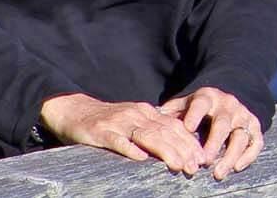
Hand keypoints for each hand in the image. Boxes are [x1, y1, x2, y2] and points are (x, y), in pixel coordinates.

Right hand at [38, 92, 203, 174]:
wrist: (75, 110)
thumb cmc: (108, 121)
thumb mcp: (134, 121)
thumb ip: (153, 130)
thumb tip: (178, 147)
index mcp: (146, 111)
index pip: (174, 126)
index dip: (189, 142)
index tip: (202, 157)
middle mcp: (136, 114)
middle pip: (165, 131)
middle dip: (182, 149)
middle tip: (195, 166)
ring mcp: (119, 123)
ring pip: (146, 136)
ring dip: (165, 151)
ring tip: (177, 165)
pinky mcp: (101, 132)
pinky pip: (118, 141)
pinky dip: (130, 149)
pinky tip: (141, 158)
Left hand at [159, 87, 263, 179]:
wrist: (228, 97)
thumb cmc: (200, 106)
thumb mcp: (186, 103)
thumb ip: (172, 110)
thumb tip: (154, 119)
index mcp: (207, 97)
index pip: (200, 104)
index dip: (194, 115)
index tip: (187, 129)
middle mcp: (227, 105)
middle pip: (222, 124)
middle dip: (214, 143)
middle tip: (204, 161)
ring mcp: (242, 115)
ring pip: (240, 136)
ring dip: (230, 155)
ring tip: (218, 173)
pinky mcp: (254, 126)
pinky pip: (256, 141)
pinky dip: (249, 155)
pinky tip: (237, 168)